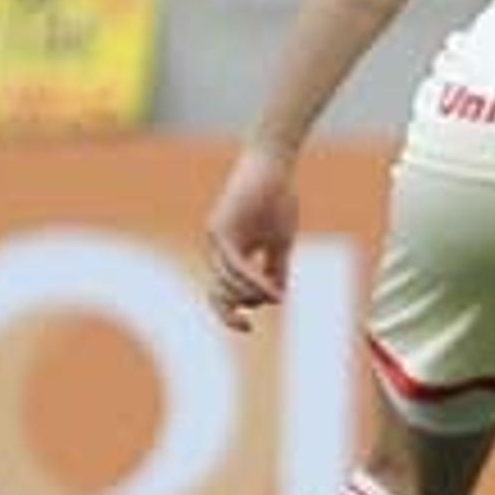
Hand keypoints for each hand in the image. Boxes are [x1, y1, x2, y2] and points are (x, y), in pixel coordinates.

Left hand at [204, 147, 300, 331]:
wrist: (272, 166)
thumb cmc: (276, 199)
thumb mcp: (279, 241)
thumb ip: (275, 269)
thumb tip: (277, 298)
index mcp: (230, 254)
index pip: (221, 292)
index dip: (230, 313)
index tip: (249, 328)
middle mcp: (217, 250)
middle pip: (215, 293)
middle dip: (229, 314)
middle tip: (247, 327)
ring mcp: (216, 239)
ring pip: (224, 282)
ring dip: (249, 296)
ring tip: (274, 298)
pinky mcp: (221, 229)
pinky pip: (235, 264)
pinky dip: (252, 280)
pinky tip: (269, 290)